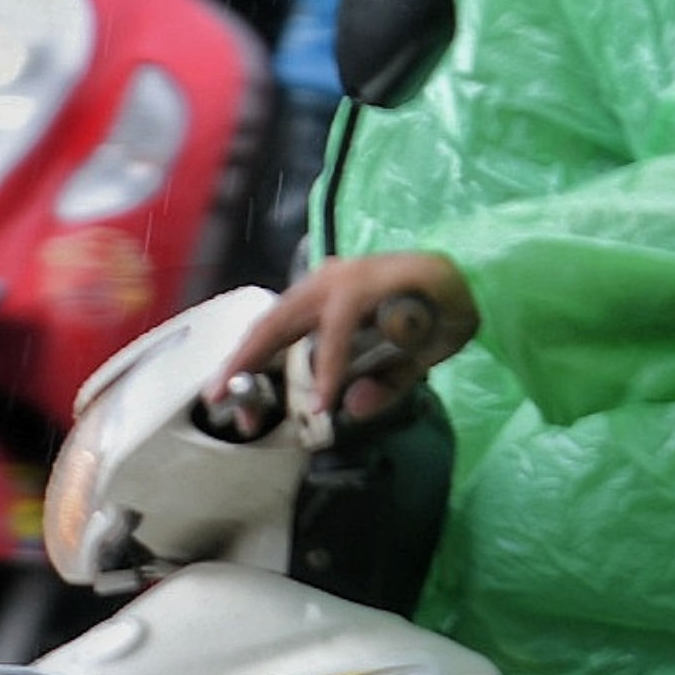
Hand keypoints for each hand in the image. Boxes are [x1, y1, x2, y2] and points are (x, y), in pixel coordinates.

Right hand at [210, 251, 477, 421]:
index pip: (338, 326)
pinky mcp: (316, 292)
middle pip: (281, 318)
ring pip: (271, 319)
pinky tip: (246, 379)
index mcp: (369, 282)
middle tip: (218, 400)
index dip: (327, 368)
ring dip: (244, 357)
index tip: (319, 408)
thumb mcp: (441, 341)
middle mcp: (336, 277)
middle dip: (247, 360)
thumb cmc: (450, 303)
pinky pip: (280, 320)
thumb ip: (398, 377)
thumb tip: (350, 406)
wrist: (456, 266)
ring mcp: (322, 281)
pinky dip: (259, 349)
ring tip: (222, 396)